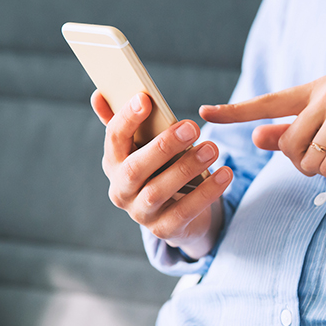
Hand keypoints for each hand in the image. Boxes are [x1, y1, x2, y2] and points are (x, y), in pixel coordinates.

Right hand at [91, 90, 232, 258]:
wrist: (179, 216)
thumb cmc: (162, 170)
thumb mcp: (147, 148)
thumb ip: (129, 124)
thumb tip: (99, 95)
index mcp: (114, 163)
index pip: (114, 138)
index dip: (127, 119)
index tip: (144, 98)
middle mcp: (121, 190)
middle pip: (135, 168)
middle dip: (163, 146)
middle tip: (192, 127)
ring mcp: (141, 213)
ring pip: (159, 191)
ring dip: (187, 168)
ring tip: (213, 148)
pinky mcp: (164, 230)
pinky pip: (185, 211)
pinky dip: (207, 192)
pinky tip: (226, 174)